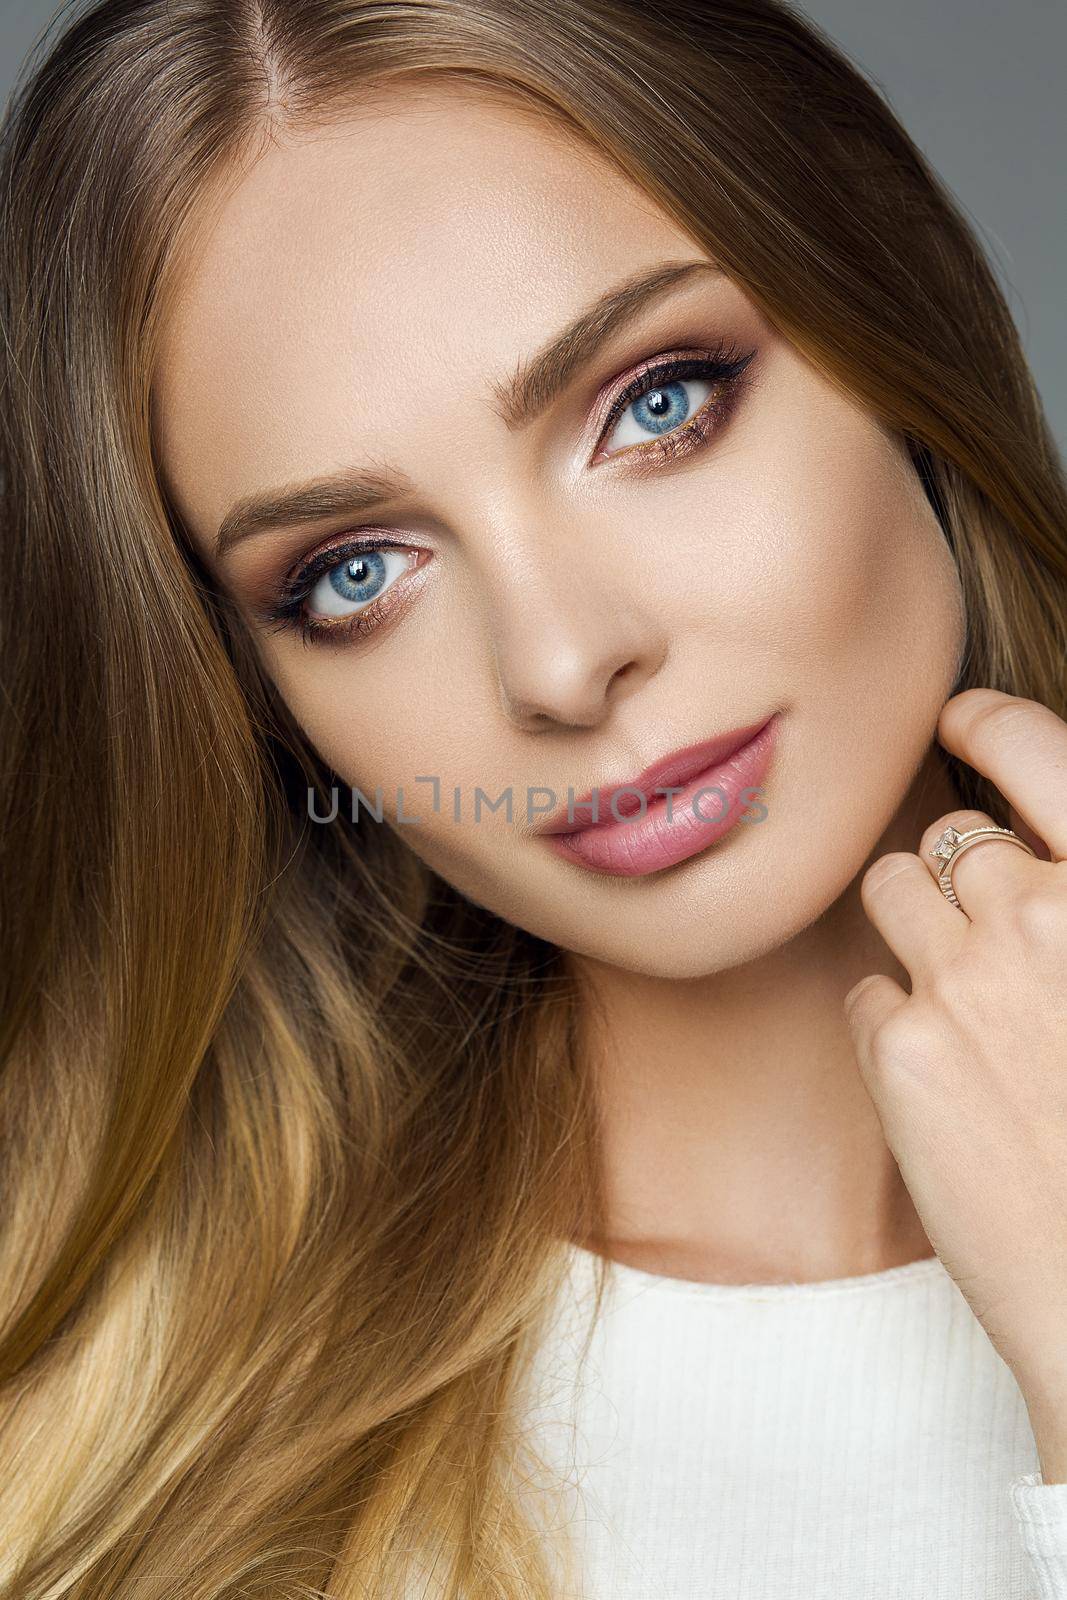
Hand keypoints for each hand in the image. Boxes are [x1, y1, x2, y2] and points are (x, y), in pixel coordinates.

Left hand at [843, 688, 1066, 1473]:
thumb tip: (1036, 860)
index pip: (1040, 750)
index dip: (988, 722)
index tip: (959, 719)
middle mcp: (1045, 913)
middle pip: (953, 839)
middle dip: (962, 877)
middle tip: (988, 945)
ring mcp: (967, 978)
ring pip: (891, 891)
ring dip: (913, 930)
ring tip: (960, 1004)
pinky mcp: (901, 1049)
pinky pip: (865, 991)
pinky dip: (890, 1023)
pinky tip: (942, 1079)